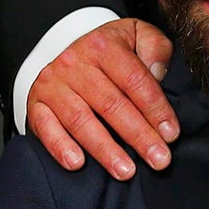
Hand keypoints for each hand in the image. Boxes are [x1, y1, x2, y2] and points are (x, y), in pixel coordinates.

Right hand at [28, 19, 179, 178]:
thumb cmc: (111, 52)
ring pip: (81, 120)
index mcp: (103, 46)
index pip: (134, 79)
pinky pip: (45, 127)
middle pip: (111, 104)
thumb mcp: (137, 36)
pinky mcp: (37, 104)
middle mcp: (74, 63)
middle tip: (159, 160)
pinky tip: (77, 164)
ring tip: (126, 171)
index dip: (155, 109)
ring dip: (105, 149)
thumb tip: (159, 72)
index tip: (171, 134)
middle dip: (138, 135)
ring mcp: (53, 85)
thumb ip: (155, 48)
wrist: (69, 52)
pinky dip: (60, 147)